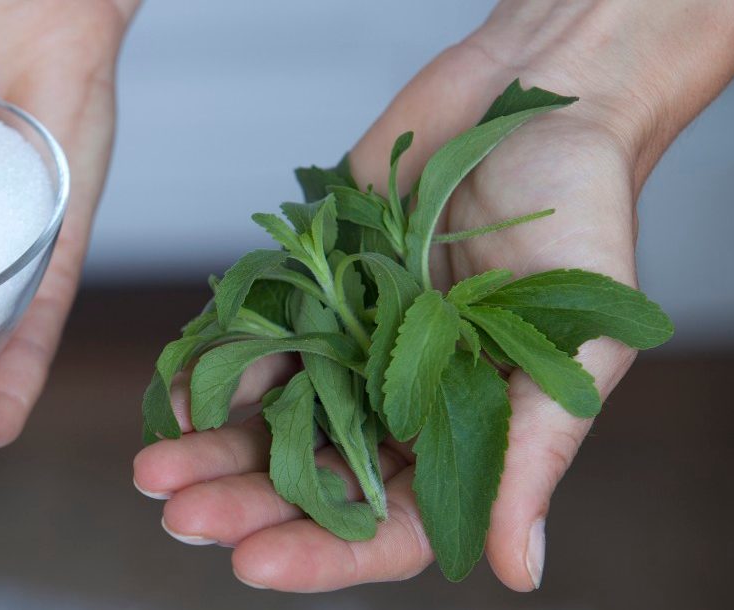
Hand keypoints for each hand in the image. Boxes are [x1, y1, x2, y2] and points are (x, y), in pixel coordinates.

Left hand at [133, 0, 733, 590]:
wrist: (527, 102)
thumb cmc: (580, 217)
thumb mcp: (577, 341)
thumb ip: (532, 452)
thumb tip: (516, 572)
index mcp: (467, 431)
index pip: (390, 523)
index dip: (324, 552)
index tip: (256, 564)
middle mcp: (399, 402)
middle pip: (314, 480)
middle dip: (246, 504)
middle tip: (183, 518)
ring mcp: (349, 348)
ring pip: (271, 420)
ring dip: (211, 450)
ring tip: (152, 471)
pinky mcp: (312, 291)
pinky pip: (254, 342)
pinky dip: (212, 370)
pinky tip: (172, 395)